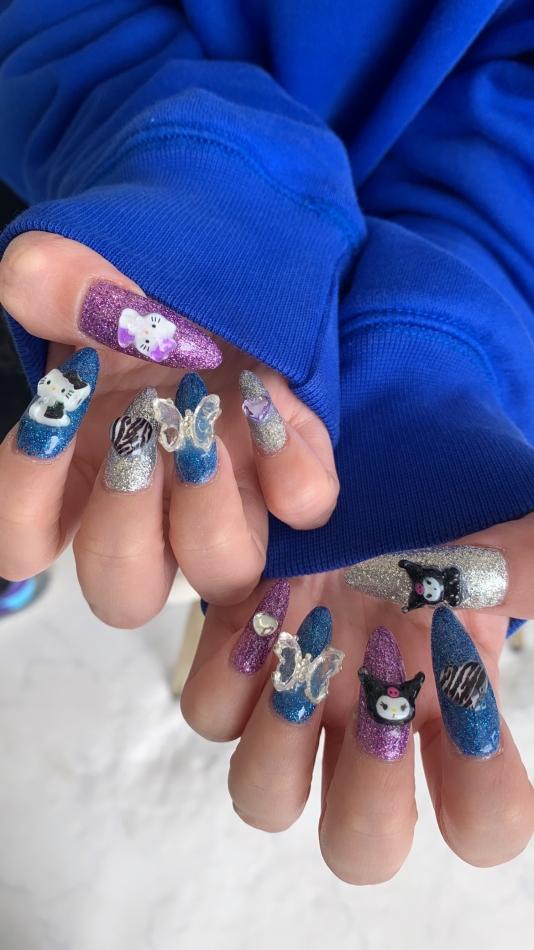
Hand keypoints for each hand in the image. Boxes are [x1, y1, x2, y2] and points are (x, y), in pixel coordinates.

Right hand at [0, 232, 337, 625]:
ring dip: (210, 513)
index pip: (24, 540)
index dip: (25, 496)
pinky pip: (304, 506)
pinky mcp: (290, 468)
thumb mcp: (84, 267)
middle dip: (126, 523)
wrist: (225, 255)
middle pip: (124, 592)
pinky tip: (267, 403)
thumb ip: (51, 280)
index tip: (54, 412)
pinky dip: (293, 467)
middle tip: (139, 433)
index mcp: (80, 469)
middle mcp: (153, 504)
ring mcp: (228, 494)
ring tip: (204, 425)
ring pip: (222, 574)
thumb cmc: (138, 282)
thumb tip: (88, 308)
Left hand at [181, 515, 533, 882]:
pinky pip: (209, 712)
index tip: (468, 710)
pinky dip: (233, 674)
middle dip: (371, 797)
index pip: (481, 824)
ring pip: (264, 799)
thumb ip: (518, 568)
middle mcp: (366, 733)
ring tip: (306, 668)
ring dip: (285, 746)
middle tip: (378, 712)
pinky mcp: (236, 662)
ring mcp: (296, 706)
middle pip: (358, 848)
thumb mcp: (478, 555)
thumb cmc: (423, 534)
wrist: (347, 491)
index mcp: (443, 720)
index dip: (483, 797)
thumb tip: (494, 583)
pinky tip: (269, 612)